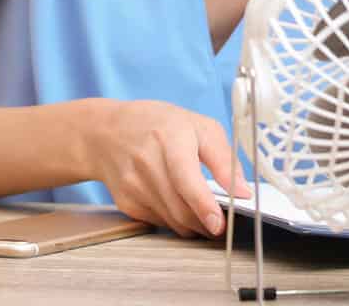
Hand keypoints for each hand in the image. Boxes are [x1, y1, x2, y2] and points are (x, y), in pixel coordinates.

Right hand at [81, 99, 251, 238]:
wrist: (105, 132)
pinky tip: (176, 203)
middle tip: (222, 223)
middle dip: (206, 223)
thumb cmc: (156, 125)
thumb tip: (243, 191)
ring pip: (173, 221)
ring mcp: (133, 184)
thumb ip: (224, 157)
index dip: (203, 205)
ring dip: (194, 225)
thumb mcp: (197, 125)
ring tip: (203, 214)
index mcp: (169, 137)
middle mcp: (147, 161)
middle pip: (181, 208)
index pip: (186, 178)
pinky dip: (174, 220)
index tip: (218, 224)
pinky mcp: (125, 202)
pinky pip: (160, 222)